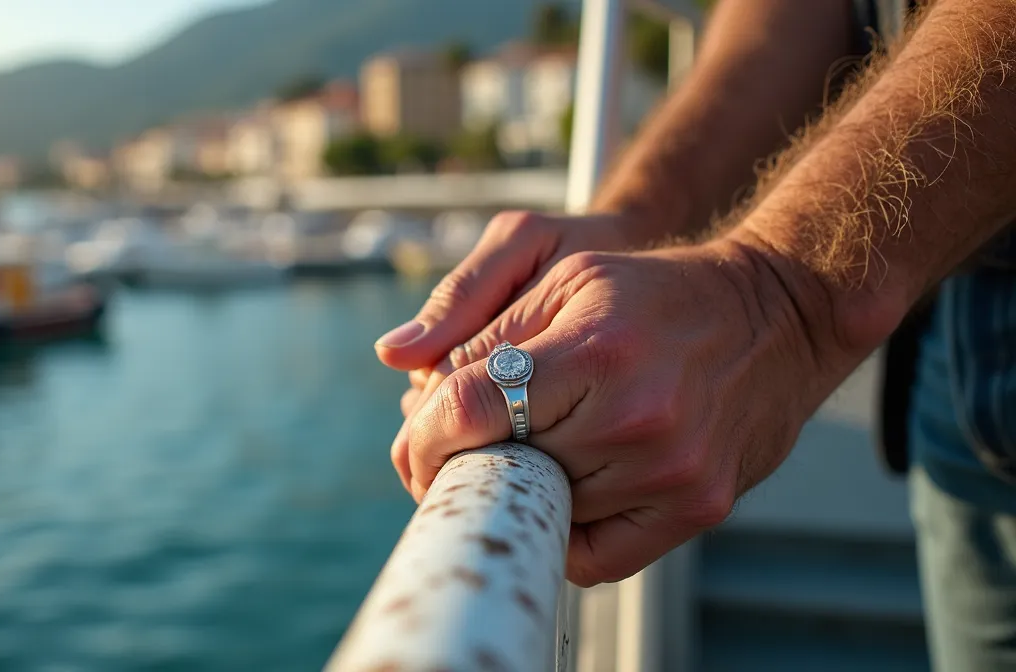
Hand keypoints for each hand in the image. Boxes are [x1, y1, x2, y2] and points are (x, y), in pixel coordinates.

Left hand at [400, 238, 864, 585]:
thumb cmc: (657, 291)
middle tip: (445, 458)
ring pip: (546, 513)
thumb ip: (484, 327)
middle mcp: (637, 418)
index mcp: (597, 348)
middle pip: (504, 467)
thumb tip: (407, 377)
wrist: (778, 316)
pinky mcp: (697, 507)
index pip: (473, 407)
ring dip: (514, 493)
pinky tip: (556, 493)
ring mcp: (671, 471)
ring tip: (511, 460)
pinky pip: (597, 557)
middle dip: (459, 465)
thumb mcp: (569, 276)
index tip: (411, 445)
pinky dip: (562, 533)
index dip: (424, 434)